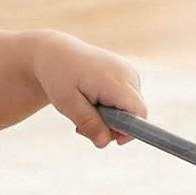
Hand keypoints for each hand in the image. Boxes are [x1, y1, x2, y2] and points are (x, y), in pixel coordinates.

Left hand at [29, 34, 147, 148]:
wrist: (56, 52)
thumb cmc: (59, 76)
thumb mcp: (67, 103)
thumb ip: (88, 123)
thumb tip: (105, 142)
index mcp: (115, 81)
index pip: (138, 112)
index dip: (130, 131)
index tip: (112, 140)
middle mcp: (128, 74)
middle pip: (135, 113)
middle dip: (114, 127)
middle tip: (83, 127)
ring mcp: (129, 73)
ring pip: (130, 109)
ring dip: (110, 118)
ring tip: (84, 112)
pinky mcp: (127, 75)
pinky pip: (126, 100)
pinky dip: (112, 108)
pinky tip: (92, 103)